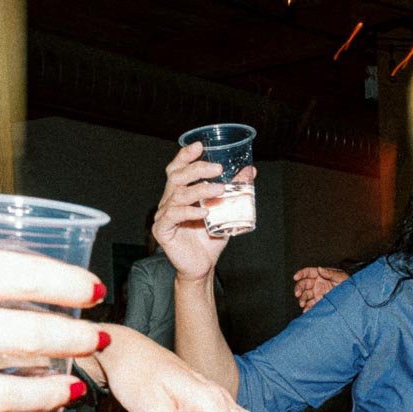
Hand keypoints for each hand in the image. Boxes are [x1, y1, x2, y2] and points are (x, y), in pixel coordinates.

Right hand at [153, 142, 250, 281]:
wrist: (203, 266)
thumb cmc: (210, 239)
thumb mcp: (226, 211)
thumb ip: (235, 190)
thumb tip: (250, 171)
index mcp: (180, 193)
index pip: (178, 168)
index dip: (185, 155)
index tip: (199, 145)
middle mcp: (169, 201)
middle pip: (176, 176)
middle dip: (197, 168)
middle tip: (217, 168)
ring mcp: (163, 215)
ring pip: (177, 195)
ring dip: (200, 190)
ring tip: (219, 189)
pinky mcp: (162, 230)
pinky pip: (173, 216)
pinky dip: (188, 212)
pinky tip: (203, 212)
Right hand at [292, 266, 349, 311]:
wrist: (353, 297)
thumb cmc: (348, 283)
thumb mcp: (341, 276)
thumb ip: (330, 273)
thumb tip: (320, 269)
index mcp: (320, 275)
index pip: (307, 272)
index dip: (300, 274)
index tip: (295, 277)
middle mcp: (316, 283)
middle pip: (303, 284)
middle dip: (298, 289)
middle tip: (297, 294)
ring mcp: (316, 293)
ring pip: (305, 295)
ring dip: (302, 299)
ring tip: (302, 304)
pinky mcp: (318, 302)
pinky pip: (310, 305)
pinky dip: (307, 308)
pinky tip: (306, 310)